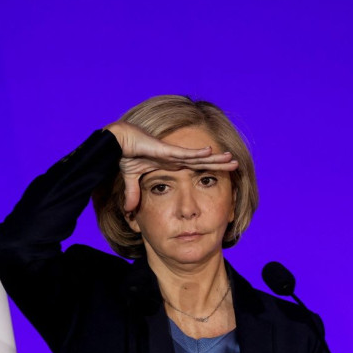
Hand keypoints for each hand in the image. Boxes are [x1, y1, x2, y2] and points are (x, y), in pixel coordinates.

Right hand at [104, 122, 237, 211]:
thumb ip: (133, 193)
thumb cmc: (124, 154)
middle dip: (219, 164)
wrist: (115, 142)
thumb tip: (129, 210)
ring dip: (215, 158)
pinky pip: (184, 153)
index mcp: (170, 164)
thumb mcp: (131, 178)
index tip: (223, 172)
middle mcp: (175, 158)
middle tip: (236, 164)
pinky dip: (197, 153)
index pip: (195, 168)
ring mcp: (171, 154)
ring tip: (231, 158)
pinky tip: (211, 152)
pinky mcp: (165, 150)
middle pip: (202, 162)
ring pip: (199, 157)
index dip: (209, 169)